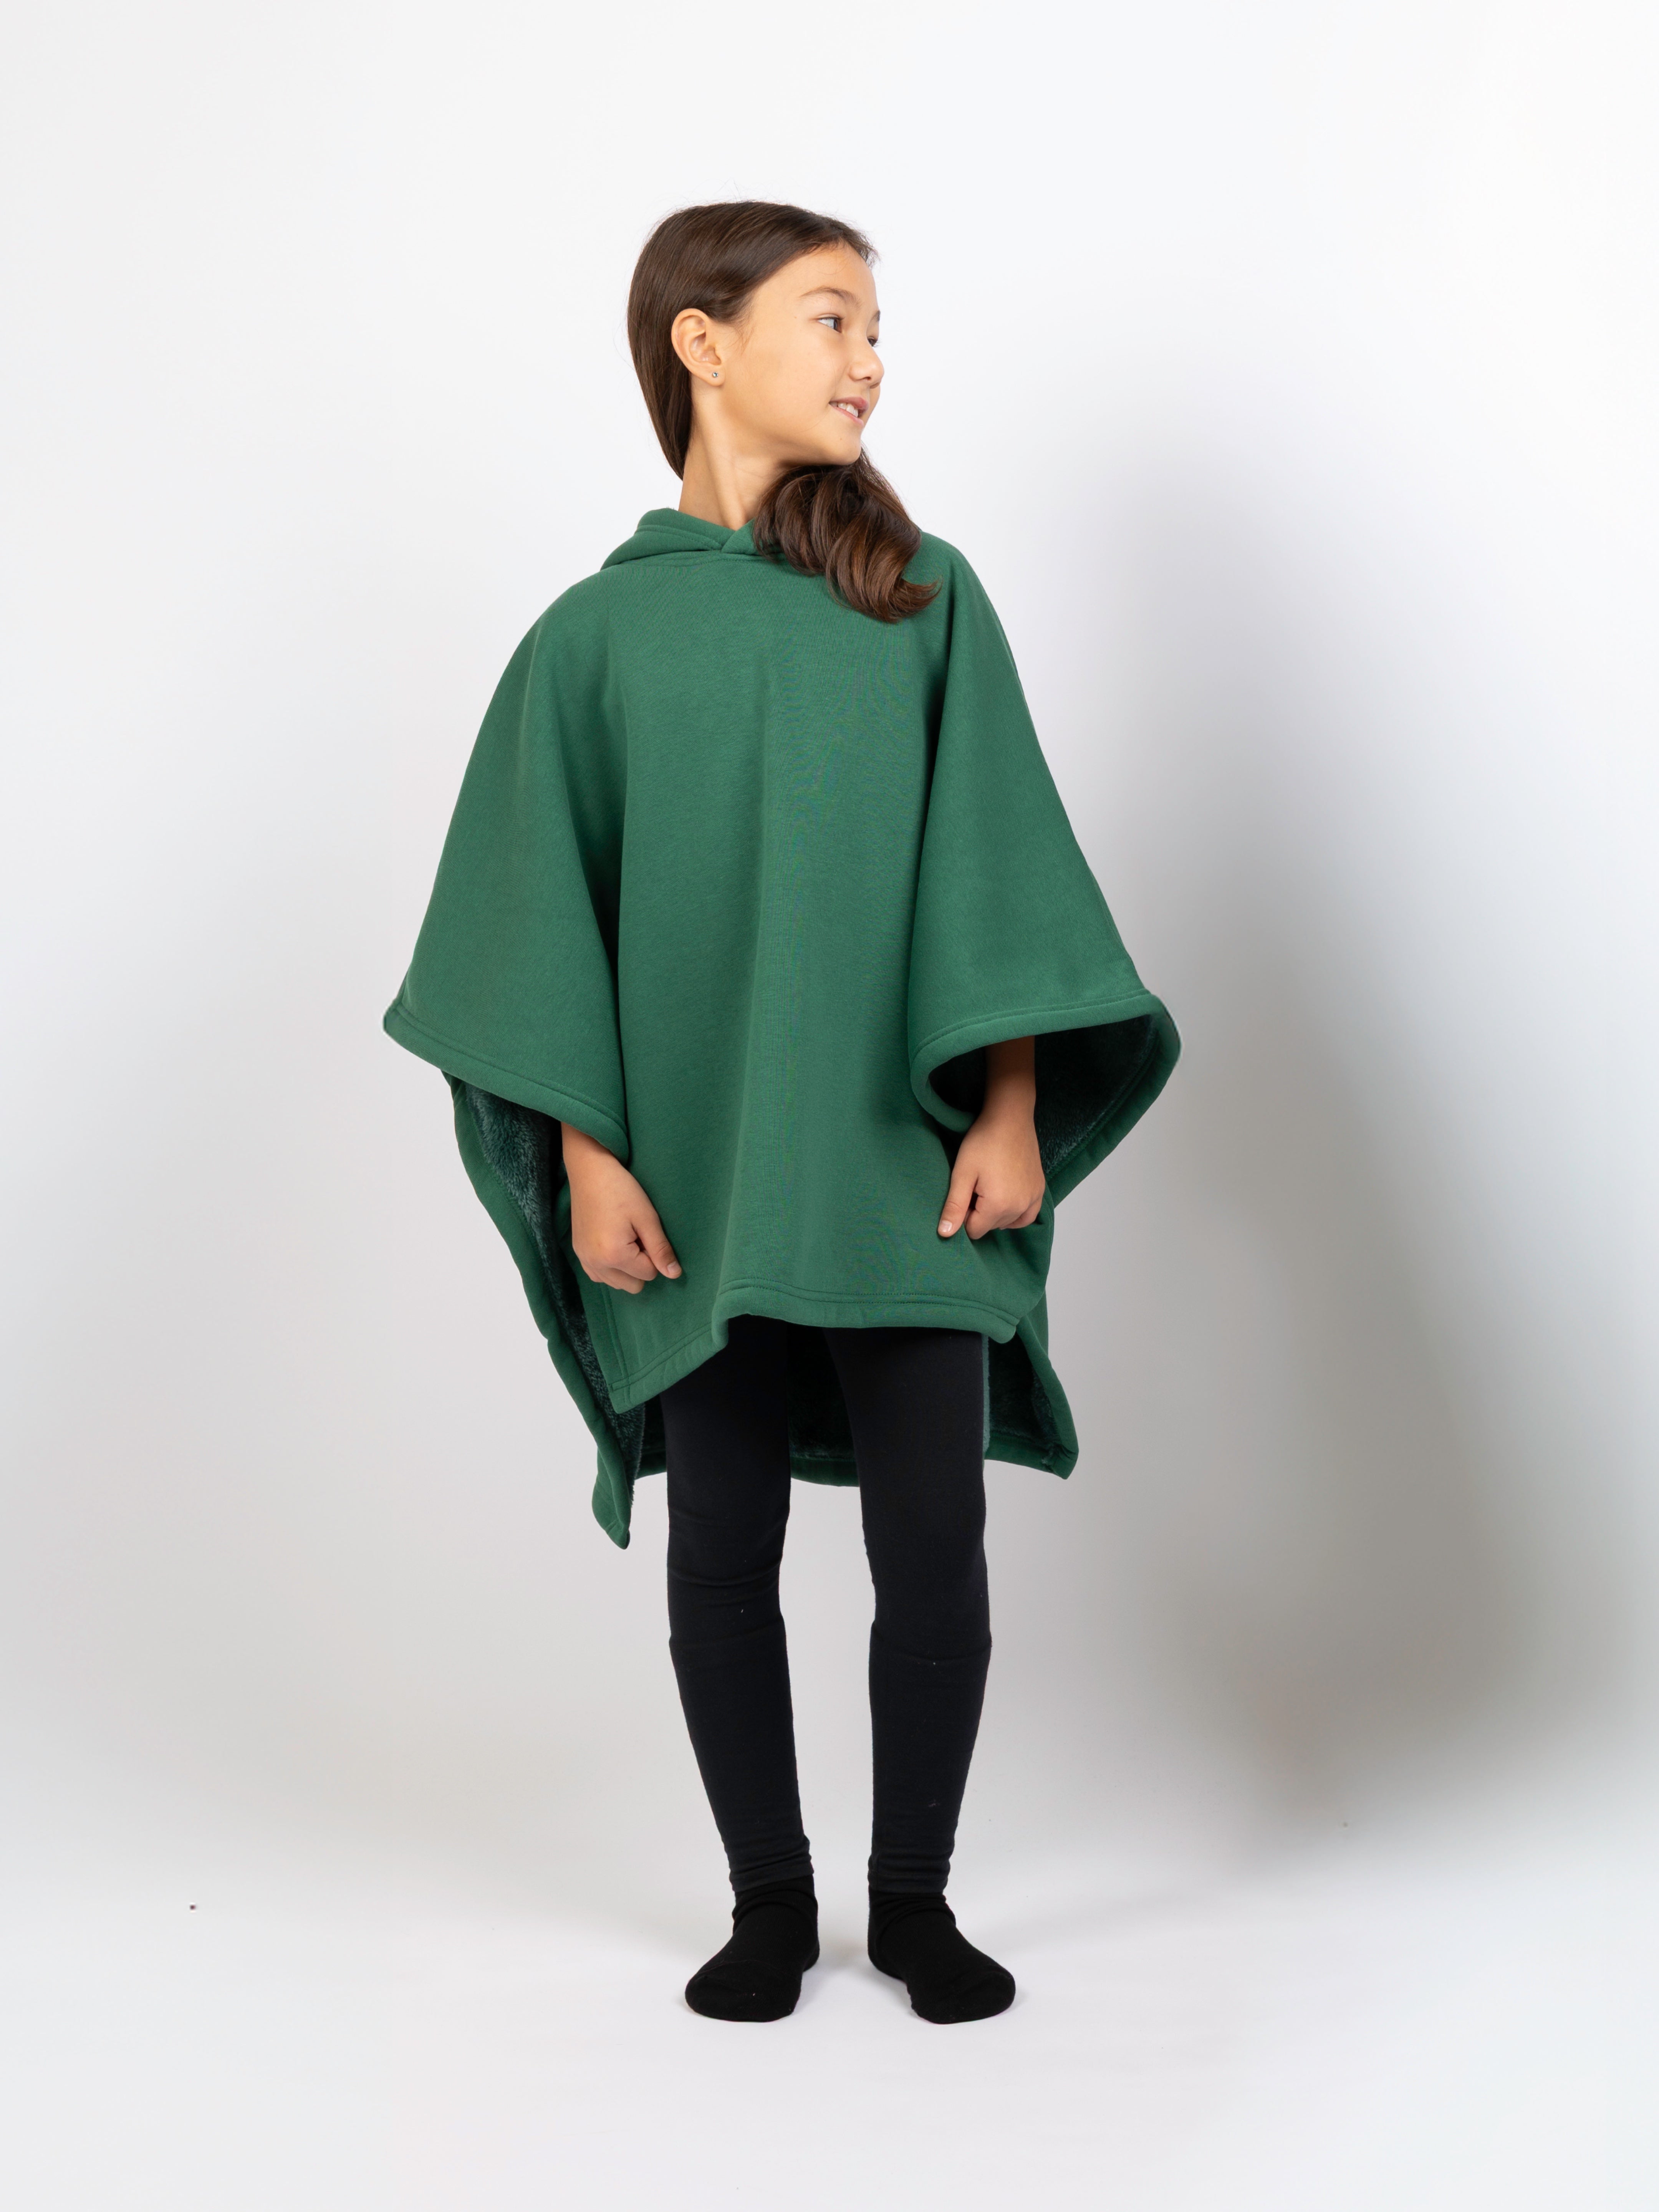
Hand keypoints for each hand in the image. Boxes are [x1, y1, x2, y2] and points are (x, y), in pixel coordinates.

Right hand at [561, 1122, 681, 1292]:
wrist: (589, 1171)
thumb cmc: (622, 1190)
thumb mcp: (647, 1218)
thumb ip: (661, 1249)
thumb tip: (674, 1275)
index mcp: (614, 1255)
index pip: (649, 1274)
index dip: (654, 1255)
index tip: (646, 1232)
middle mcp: (596, 1264)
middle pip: (633, 1285)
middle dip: (641, 1266)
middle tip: (637, 1237)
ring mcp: (584, 1260)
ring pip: (617, 1284)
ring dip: (626, 1269)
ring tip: (624, 1239)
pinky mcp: (578, 1253)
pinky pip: (599, 1276)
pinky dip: (610, 1267)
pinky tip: (612, 1244)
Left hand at [937, 1036, 1044, 1239]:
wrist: (1010, 1118)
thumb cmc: (983, 1142)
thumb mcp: (962, 1173)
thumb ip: (954, 1206)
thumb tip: (945, 1234)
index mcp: (999, 1205)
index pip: (975, 1230)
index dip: (964, 1214)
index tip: (965, 1192)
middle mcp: (1020, 1206)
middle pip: (991, 1227)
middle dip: (980, 1212)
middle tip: (976, 1184)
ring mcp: (1033, 1199)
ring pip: (1008, 1222)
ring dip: (996, 1212)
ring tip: (989, 1186)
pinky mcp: (1039, 1190)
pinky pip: (1027, 1215)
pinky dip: (1015, 1212)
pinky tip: (1006, 1198)